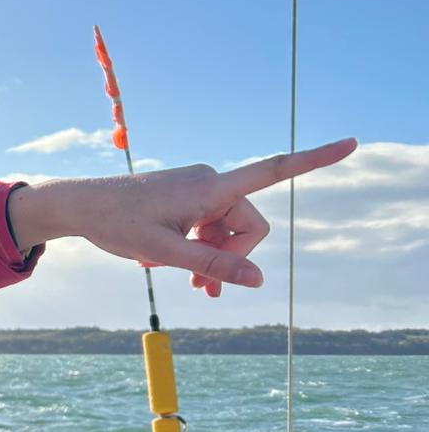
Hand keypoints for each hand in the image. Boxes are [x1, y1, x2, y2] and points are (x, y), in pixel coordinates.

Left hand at [6, 138, 355, 295]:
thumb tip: (259, 281)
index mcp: (210, 187)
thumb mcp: (165, 252)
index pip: (273, 170)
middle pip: (248, 225)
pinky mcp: (185, 195)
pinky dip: (198, 245)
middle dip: (231, 257)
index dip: (315, 159)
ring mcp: (197, 187)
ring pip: (228, 229)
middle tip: (199, 288)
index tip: (353, 143)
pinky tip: (169, 262)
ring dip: (213, 256)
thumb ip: (212, 265)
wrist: (77, 206)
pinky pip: (208, 224)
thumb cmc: (116, 224)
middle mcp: (209, 181)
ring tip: (185, 283)